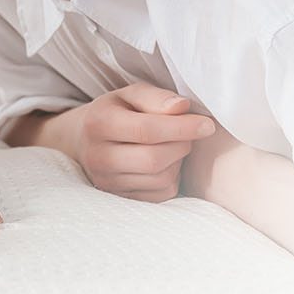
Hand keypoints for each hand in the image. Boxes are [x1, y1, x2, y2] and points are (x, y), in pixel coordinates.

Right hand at [63, 83, 216, 201]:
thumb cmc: (117, 112)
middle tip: (189, 132)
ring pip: (161, 179)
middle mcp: (98, 157)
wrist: (85, 140)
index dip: (182, 128)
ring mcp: (107, 182)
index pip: (146, 130)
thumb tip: (182, 107)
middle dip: (181, 144)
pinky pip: (161, 194)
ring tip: (172, 145)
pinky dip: (172, 177)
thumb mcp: (130, 95)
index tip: (207, 124)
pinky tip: (165, 163)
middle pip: (154, 159)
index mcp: (98, 123)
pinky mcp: (121, 198)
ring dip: (178, 161)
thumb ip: (155, 97)